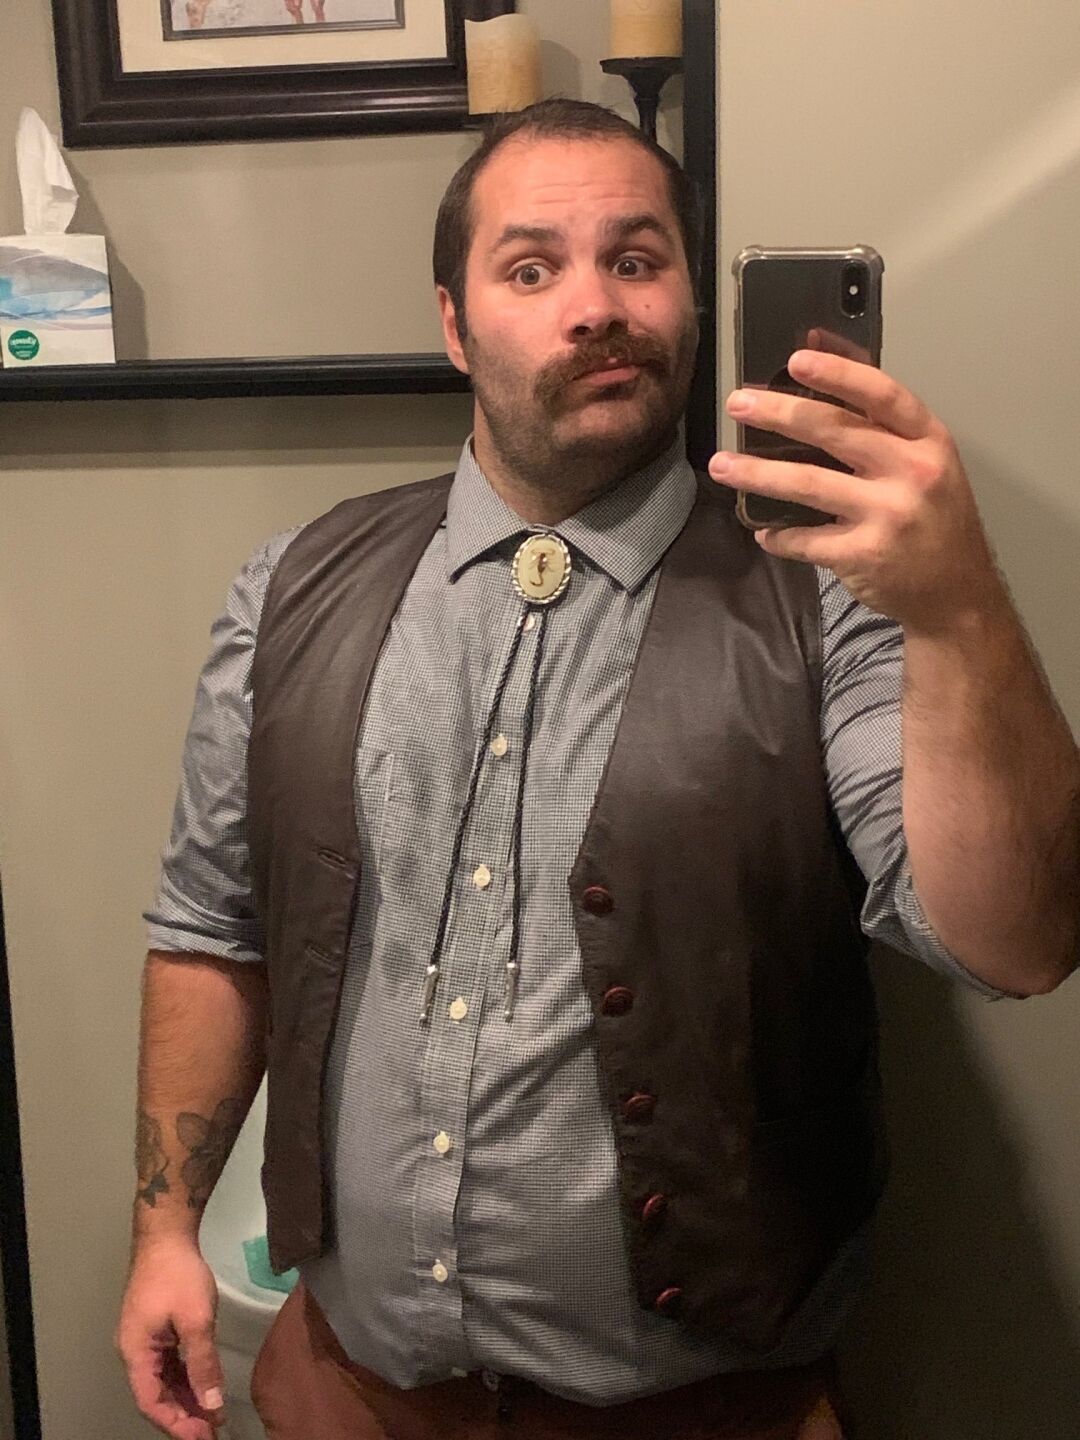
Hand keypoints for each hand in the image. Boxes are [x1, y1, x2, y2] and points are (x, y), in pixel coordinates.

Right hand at [115, 1238, 225, 1439]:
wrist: (167, 1235)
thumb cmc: (178, 1275)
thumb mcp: (196, 1320)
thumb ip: (203, 1363)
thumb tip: (211, 1404)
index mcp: (135, 1353)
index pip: (151, 1403)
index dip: (175, 1424)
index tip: (203, 1436)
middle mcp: (135, 1352)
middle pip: (156, 1395)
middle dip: (183, 1416)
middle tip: (212, 1432)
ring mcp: (146, 1340)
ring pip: (164, 1381)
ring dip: (186, 1399)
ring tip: (212, 1417)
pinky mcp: (158, 1330)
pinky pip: (170, 1364)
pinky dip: (187, 1378)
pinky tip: (205, 1388)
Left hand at [709, 348, 1006, 633]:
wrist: (958, 593)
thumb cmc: (935, 518)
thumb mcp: (926, 463)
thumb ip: (879, 423)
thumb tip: (817, 361)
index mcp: (929, 441)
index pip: (883, 396)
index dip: (839, 375)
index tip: (796, 359)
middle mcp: (912, 472)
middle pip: (835, 432)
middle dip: (779, 414)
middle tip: (738, 404)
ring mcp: (887, 515)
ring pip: (809, 484)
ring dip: (758, 473)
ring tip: (721, 465)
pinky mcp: (864, 554)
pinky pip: (806, 539)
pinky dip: (779, 535)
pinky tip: (762, 530)